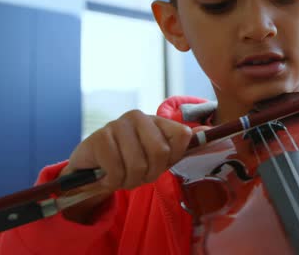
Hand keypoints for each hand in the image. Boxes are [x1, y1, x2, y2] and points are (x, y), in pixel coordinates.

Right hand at [64, 110, 192, 191]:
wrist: (93, 170)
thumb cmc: (130, 161)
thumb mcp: (159, 156)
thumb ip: (181, 145)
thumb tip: (206, 132)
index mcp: (158, 120)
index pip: (182, 136)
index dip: (174, 158)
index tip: (161, 163)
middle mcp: (139, 117)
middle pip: (161, 152)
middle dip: (150, 173)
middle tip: (139, 175)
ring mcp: (118, 124)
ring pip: (138, 164)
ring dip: (130, 180)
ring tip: (122, 175)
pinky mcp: (99, 137)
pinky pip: (116, 169)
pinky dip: (113, 180)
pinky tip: (108, 175)